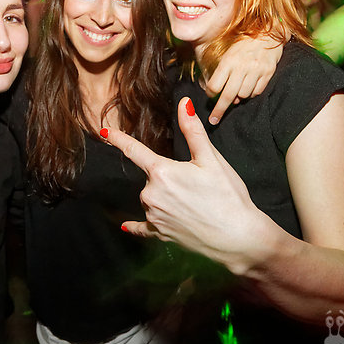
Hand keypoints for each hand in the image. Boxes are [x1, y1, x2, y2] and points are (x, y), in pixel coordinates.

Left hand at [105, 97, 264, 265]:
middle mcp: (151, 194)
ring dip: (165, 197)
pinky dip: (136, 226)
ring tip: (195, 204)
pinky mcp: (160, 234)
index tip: (105, 131)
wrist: (238, 238)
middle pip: (151, 177)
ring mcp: (154, 216)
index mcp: (162, 172)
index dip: (119, 139)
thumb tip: (183, 104)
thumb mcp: (211, 159)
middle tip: (197, 184)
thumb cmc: (227, 197)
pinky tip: (126, 226)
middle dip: (167, 176)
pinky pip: (143, 227)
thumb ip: (193, 130)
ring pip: (151, 198)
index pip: (135, 150)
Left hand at [205, 36, 282, 124]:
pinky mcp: (268, 73)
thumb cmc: (245, 43)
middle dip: (219, 110)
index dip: (210, 93)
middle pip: (227, 95)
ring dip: (238, 98)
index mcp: (229, 60)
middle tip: (214, 119)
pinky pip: (256, 92)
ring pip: (243, 95)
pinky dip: (251, 94)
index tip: (210, 96)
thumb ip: (221, 70)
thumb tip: (216, 91)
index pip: (215, 85)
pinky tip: (248, 88)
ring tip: (237, 93)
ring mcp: (256, 70)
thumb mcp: (228, 52)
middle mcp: (241, 66)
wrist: (268, 33)